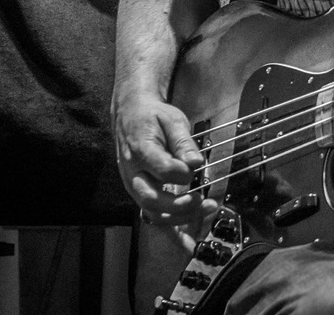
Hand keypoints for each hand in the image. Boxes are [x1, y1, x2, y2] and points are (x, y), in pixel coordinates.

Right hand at [113, 92, 217, 226]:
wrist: (131, 116)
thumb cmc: (152, 117)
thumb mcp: (172, 120)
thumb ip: (183, 142)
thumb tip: (195, 162)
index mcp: (141, 150)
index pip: (162, 170)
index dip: (182, 173)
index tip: (195, 166)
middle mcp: (133, 172)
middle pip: (151, 199)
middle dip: (178, 205)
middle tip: (200, 199)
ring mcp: (133, 185)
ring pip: (151, 211)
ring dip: (178, 216)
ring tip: (202, 208)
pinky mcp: (138, 191)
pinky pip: (153, 212)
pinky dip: (173, 217)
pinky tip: (192, 212)